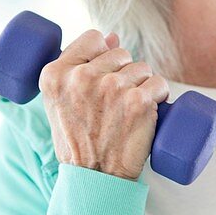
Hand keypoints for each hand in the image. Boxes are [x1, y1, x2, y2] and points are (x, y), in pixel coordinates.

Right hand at [38, 30, 169, 180]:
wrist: (94, 178)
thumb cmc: (78, 141)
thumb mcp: (61, 101)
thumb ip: (78, 66)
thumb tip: (112, 36)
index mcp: (56, 74)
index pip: (93, 39)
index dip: (104, 55)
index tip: (104, 76)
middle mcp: (82, 78)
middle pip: (121, 53)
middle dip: (124, 73)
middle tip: (115, 104)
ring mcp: (111, 88)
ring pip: (142, 68)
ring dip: (142, 85)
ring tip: (128, 111)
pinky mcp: (138, 101)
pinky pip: (160, 84)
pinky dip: (159, 97)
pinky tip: (147, 113)